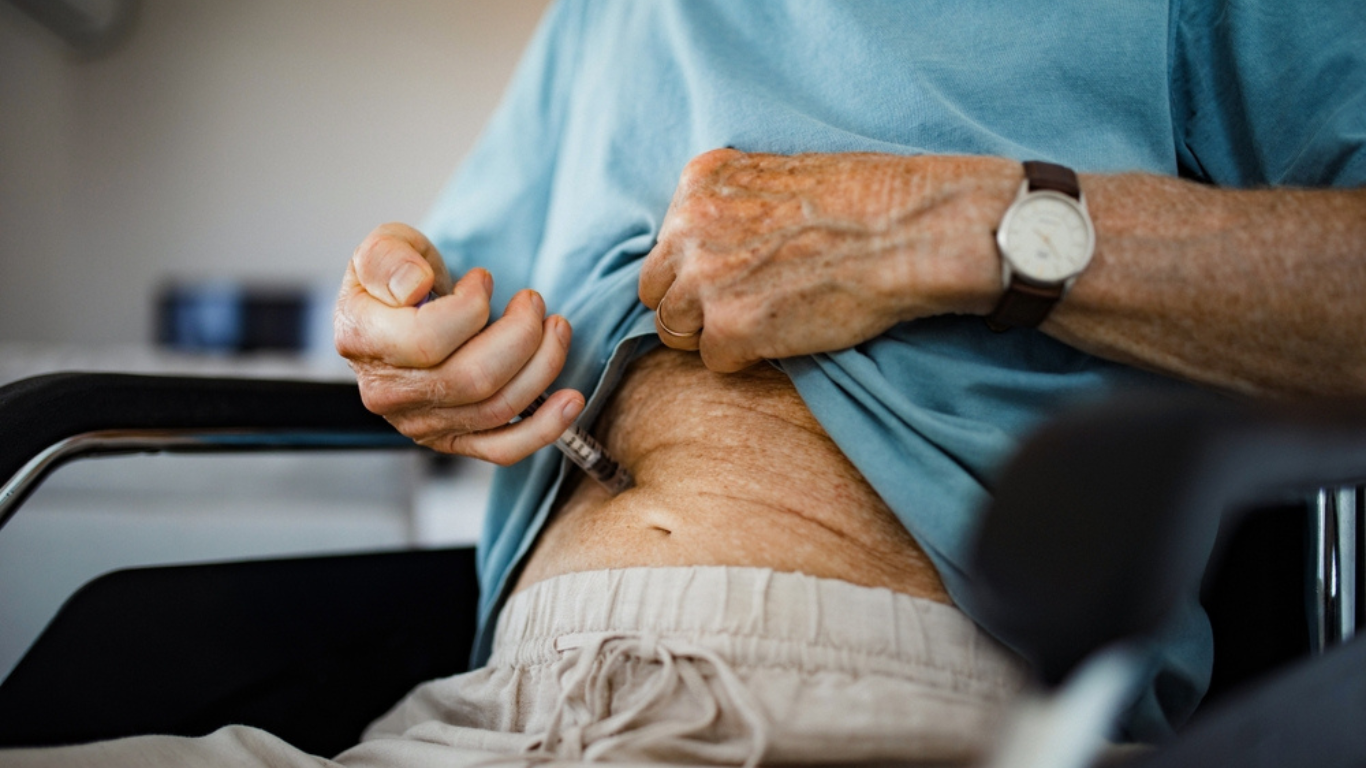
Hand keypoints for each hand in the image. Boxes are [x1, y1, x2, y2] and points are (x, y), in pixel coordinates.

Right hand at [334, 223, 582, 464]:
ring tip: (556, 327)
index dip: (471, 306)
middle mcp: (388, 392)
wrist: (399, 316)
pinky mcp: (453, 439)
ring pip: (496, 408)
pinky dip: (544, 428)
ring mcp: (420, 423)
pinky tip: (571, 400)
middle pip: (473, 378)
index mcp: (363, 340)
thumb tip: (414, 287)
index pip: (428, 339)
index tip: (483, 280)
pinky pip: (503, 448)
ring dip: (543, 365)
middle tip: (533, 301)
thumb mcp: (386, 246)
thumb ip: (390, 258)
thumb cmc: (398, 279)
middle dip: (521, 334)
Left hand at [639, 149, 1015, 371]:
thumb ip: (734, 204)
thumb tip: (713, 243)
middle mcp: (688, 226)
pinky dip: (746, 358)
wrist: (913, 229)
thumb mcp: (782, 175)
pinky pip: (713, 361)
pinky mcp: (730, 327)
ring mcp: (705, 279)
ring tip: (766, 324)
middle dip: (691, 305)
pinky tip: (786, 336)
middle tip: (743, 308)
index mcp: (699, 182)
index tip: (736, 274)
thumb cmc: (867, 201)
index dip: (698, 266)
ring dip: (712, 335)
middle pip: (657, 289)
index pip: (667, 242)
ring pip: (674, 330)